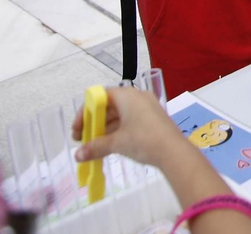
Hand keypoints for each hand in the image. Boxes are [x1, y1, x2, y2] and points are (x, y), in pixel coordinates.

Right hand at [71, 86, 186, 169]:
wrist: (174, 152)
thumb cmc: (144, 140)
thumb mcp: (117, 143)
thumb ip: (95, 147)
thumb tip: (78, 155)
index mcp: (127, 95)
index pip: (100, 97)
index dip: (85, 112)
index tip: (77, 129)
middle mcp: (136, 97)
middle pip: (108, 106)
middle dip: (93, 124)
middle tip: (82, 140)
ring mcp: (146, 108)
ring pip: (118, 116)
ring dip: (104, 131)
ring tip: (93, 148)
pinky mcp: (152, 120)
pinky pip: (128, 122)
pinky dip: (117, 133)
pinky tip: (108, 147)